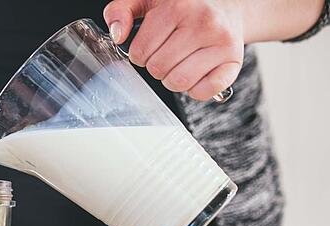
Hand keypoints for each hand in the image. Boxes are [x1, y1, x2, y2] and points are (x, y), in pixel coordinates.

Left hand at [104, 0, 244, 100]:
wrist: (228, 6)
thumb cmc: (183, 7)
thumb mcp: (148, 0)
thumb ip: (121, 10)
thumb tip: (117, 35)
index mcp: (178, 6)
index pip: (140, 51)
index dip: (140, 54)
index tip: (150, 46)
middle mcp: (203, 22)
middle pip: (158, 68)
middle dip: (156, 66)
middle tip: (167, 54)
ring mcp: (221, 42)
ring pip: (178, 82)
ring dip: (172, 79)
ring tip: (180, 63)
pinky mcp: (233, 61)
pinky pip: (203, 91)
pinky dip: (195, 89)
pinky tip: (196, 73)